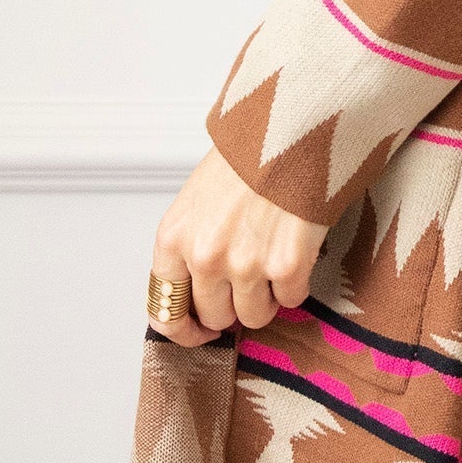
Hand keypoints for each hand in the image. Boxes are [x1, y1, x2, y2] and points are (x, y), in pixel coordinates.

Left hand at [148, 146, 324, 347]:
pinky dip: (296, 282)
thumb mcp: (196, 202)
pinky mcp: (288, 266)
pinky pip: (292, 299)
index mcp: (173, 240)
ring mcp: (246, 265)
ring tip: (273, 262)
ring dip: (266, 297)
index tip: (201, 331)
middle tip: (248, 279)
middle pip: (215, 317)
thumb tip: (201, 297)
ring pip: (254, 316)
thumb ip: (190, 249)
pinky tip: (295, 249)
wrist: (291, 131)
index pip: (165, 311)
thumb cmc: (246, 161)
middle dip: (232, 305)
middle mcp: (204, 258)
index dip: (184, 330)